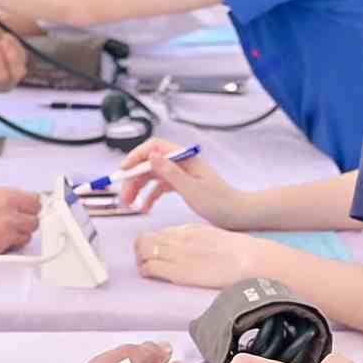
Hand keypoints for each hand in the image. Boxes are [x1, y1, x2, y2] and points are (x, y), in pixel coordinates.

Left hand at [0, 37, 26, 93]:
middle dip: (11, 56)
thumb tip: (8, 40)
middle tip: (1, 43)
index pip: (22, 63)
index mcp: (12, 75)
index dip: (16, 49)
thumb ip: (1, 44)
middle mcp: (6, 85)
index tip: (5, 36)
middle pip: (17, 74)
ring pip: (2, 77)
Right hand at [0, 186, 39, 254]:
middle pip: (35, 221)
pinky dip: (9, 243)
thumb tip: (23, 200)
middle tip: (19, 219)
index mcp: (7, 198)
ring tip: (6, 229)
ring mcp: (5, 234)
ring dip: (20, 233)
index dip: (33, 206)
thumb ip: (8, 196)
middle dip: (28, 220)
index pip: (36, 203)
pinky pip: (14, 247)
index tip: (32, 208)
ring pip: (27, 236)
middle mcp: (9, 216)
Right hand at [115, 137, 251, 227]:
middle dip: (134, 178)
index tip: (124, 170)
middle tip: (123, 196)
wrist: (238, 214)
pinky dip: (150, 196)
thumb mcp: (192, 189)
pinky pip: (160, 187)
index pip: (154, 147)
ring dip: (139, 188)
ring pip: (152, 176)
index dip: (136, 156)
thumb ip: (171, 173)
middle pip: (150, 163)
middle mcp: (181, 163)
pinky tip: (144, 207)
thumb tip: (151, 156)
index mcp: (185, 158)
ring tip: (130, 204)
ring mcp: (181, 173)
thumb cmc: (220, 203)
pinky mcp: (182, 185)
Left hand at [132, 224, 268, 288]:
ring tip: (147, 270)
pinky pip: (150, 268)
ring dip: (141, 261)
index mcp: (187, 230)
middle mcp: (178, 239)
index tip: (153, 252)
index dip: (151, 243)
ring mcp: (177, 254)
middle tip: (145, 262)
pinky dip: (145, 272)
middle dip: (139, 251)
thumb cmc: (236, 252)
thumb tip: (183, 244)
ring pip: (142, 252)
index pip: (158, 233)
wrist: (249, 259)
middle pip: (144, 239)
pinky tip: (151, 276)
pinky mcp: (178, 272)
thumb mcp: (211, 235)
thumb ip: (194, 238)